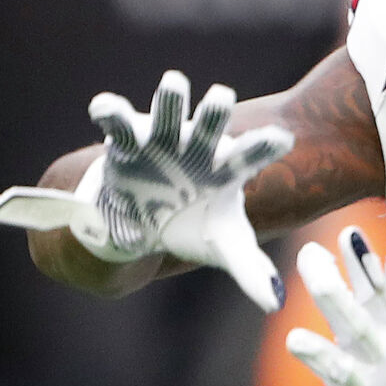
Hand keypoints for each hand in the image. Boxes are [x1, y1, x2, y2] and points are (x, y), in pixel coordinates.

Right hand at [0, 70, 294, 311]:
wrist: (145, 222)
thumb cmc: (192, 225)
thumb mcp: (222, 245)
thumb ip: (249, 268)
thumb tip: (277, 303)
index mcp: (226, 168)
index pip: (250, 154)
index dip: (263, 146)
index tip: (283, 139)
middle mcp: (197, 146)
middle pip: (209, 124)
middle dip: (213, 110)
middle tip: (220, 96)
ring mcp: (161, 140)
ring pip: (166, 111)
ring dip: (169, 98)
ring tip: (172, 82)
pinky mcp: (127, 142)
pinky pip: (117, 122)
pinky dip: (109, 112)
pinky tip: (102, 107)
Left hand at [259, 227, 385, 385]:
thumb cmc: (384, 368)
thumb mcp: (381, 326)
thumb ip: (365, 281)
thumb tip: (349, 229)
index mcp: (384, 331)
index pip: (373, 291)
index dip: (359, 262)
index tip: (340, 231)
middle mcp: (376, 360)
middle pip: (358, 324)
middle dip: (335, 294)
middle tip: (311, 264)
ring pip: (340, 372)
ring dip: (320, 354)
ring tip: (294, 338)